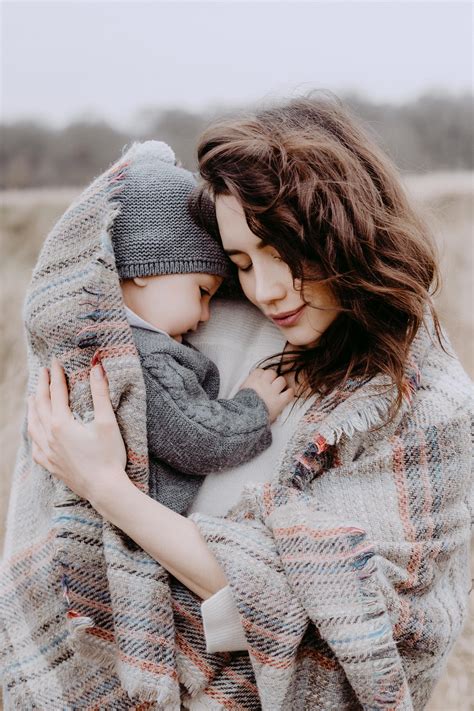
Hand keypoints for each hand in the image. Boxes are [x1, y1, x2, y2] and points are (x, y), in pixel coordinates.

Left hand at [28, 358, 127, 503]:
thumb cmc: (109, 456)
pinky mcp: (50, 465)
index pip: (56, 392)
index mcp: (62, 423)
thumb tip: (96, 367)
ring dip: (32, 408)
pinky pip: (34, 446)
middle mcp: (49, 436)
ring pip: (33, 425)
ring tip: (32, 397)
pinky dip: (32, 433)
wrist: (104, 490)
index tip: (56, 362)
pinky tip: (34, 432)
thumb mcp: (107, 422)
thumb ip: (100, 393)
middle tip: (43, 371)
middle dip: (42, 386)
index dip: (56, 375)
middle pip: (41, 405)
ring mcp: (48, 452)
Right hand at [239, 367, 293, 422]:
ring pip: (281, 380)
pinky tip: (287, 394)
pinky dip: (290, 393)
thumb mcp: (240, 393)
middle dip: (272, 378)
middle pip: (271, 373)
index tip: (262, 380)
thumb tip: (252, 382)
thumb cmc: (241, 408)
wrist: (246, 419)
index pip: (260, 371)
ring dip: (281, 384)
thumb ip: (248, 385)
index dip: (262, 375)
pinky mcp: (279, 401)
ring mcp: (272, 392)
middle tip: (271, 385)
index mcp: (252, 381)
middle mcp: (263, 384)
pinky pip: (289, 393)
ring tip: (279, 390)